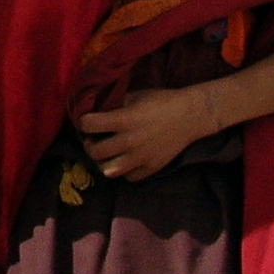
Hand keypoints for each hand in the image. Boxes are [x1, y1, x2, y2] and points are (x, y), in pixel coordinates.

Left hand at [79, 85, 214, 181]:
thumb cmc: (161, 101)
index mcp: (124, 119)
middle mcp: (130, 141)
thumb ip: (114, 105)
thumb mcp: (134, 96)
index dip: (82, 121)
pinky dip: (123, 171)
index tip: (85, 120)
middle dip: (88, 144)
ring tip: (105, 153)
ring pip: (109, 170)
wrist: (190, 115)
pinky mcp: (153, 168)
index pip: (88, 125)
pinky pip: (129, 177)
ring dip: (102, 162)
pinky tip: (124, 160)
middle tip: (92, 139)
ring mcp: (142, 157)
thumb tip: (94, 110)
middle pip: (95, 152)